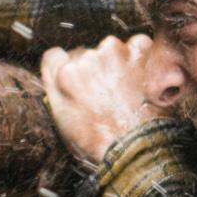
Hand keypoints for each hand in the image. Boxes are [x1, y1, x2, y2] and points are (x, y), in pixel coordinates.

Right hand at [40, 32, 161, 167]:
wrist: (139, 150)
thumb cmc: (100, 143)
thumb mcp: (62, 119)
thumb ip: (53, 86)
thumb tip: (56, 65)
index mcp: (64, 75)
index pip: (57, 57)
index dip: (67, 69)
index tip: (78, 80)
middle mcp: (87, 58)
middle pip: (86, 54)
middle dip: (94, 69)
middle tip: (107, 95)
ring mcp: (115, 52)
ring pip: (111, 49)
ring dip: (117, 63)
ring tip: (128, 91)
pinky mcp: (141, 50)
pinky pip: (138, 46)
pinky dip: (141, 59)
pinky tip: (143, 81)